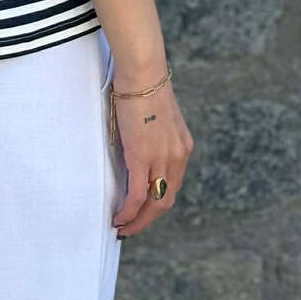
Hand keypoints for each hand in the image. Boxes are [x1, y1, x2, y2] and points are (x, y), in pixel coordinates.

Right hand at [110, 78, 192, 236]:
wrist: (143, 71)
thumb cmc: (143, 85)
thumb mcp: (156, 116)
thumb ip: (153, 134)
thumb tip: (138, 142)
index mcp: (182, 147)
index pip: (173, 185)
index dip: (158, 203)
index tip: (143, 211)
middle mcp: (177, 157)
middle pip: (167, 201)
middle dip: (149, 219)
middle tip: (131, 227)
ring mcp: (162, 158)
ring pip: (154, 204)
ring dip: (138, 221)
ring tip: (123, 227)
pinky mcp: (143, 157)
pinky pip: (137, 195)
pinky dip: (128, 211)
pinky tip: (118, 217)